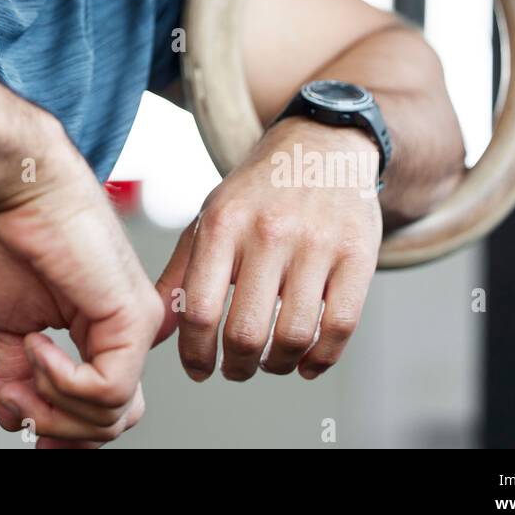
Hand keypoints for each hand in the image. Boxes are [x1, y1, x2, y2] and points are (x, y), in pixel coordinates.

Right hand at [0, 145, 163, 448]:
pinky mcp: (131, 316)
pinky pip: (107, 389)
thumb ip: (17, 373)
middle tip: (21, 404)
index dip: (66, 428)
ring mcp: (134, 323)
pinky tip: (38, 343)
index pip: (105, 406)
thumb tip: (15, 417)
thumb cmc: (11, 233)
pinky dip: (62, 381)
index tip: (28, 428)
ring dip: (54, 404)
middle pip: (113, 420)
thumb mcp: (9, 324)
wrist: (15, 186)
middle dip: (60, 427)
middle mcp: (126, 328)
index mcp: (102, 329)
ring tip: (26, 362)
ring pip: (112, 414)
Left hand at [153, 117, 381, 381]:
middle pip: (246, 331)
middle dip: (237, 366)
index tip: (199, 369)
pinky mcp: (359, 254)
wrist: (323, 145)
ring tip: (270, 363)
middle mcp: (269, 231)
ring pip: (293, 336)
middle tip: (235, 369)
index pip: (198, 308)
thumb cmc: (258, 192)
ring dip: (277, 366)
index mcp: (223, 222)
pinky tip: (306, 362)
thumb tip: (155, 335)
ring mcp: (317, 243)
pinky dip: (321, 359)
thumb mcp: (210, 217)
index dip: (195, 353)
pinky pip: (340, 326)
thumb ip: (180, 275)